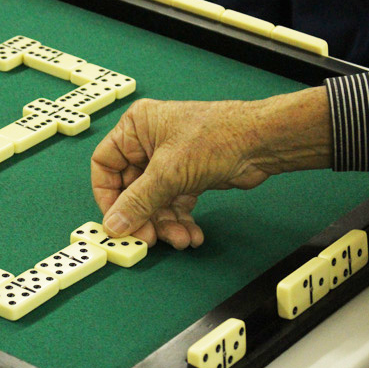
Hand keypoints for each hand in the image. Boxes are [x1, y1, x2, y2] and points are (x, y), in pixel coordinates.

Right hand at [91, 87, 331, 248]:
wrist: (262, 142)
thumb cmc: (216, 137)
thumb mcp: (169, 173)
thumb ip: (138, 202)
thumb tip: (113, 226)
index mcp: (135, 128)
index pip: (105, 165)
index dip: (108, 196)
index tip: (116, 222)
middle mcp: (149, 143)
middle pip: (131, 189)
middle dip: (143, 216)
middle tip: (150, 239)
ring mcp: (169, 161)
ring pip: (154, 201)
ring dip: (166, 224)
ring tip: (180, 240)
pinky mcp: (188, 176)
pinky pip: (174, 204)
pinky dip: (181, 221)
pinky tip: (191, 236)